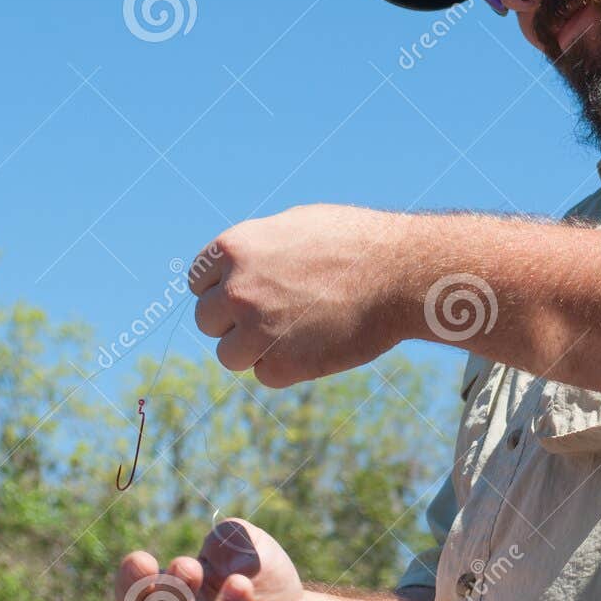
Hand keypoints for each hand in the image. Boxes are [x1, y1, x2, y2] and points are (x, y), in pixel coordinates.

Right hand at [115, 518, 323, 600]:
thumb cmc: (261, 579)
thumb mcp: (248, 546)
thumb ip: (230, 536)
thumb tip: (221, 549)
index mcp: (177, 599)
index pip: (139, 597)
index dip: (131, 582)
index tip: (142, 559)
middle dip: (171, 597)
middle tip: (188, 567)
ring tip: (241, 583)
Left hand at [190, 204, 411, 386]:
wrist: (401, 273)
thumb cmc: (356, 243)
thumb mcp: (296, 226)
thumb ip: (257, 250)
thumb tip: (232, 270)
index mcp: (233, 249)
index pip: (199, 282)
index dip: (225, 288)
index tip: (251, 293)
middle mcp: (236, 291)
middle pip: (208, 320)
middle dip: (235, 321)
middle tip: (277, 315)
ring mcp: (256, 331)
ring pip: (229, 354)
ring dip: (255, 349)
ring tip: (298, 332)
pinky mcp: (281, 366)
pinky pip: (265, 375)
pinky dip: (288, 366)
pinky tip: (319, 344)